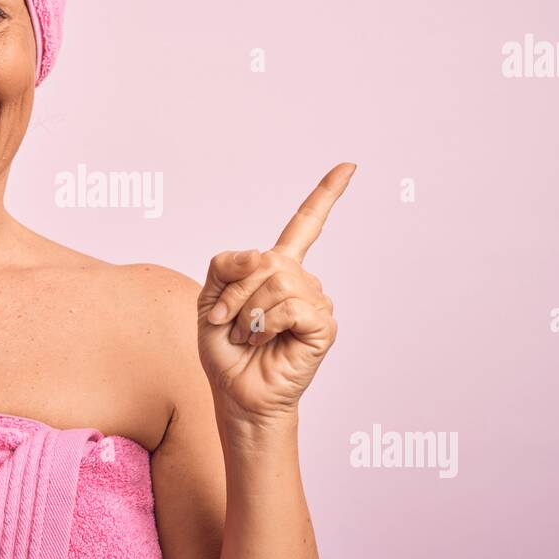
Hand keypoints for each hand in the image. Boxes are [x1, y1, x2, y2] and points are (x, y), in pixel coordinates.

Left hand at [197, 163, 354, 424]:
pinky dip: (267, 324)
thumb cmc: (225, 349)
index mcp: (277, 269)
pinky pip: (291, 306)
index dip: (326, 195)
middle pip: (268, 260)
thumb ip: (226, 264)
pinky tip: (266, 341)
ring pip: (278, 283)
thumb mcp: (210, 297)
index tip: (349, 167)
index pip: (306, 225)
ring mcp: (316, 302)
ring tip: (247, 336)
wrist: (235, 391)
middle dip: (235, 292)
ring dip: (248, 312)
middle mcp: (302, 281)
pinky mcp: (323, 325)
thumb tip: (263, 256)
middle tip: (227, 322)